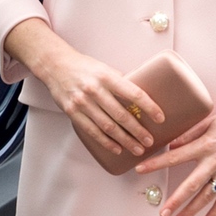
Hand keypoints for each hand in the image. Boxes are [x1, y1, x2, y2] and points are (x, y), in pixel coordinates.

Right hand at [4, 20, 163, 158]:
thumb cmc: (84, 67)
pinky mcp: (73, 113)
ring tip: (138, 148)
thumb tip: (141, 96)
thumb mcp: (105, 69)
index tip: (160, 117)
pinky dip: (106, 142)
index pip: (133, 93)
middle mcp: (95, 90)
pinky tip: (118, 149)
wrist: (55, 66)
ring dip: (125, 140)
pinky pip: (92, 131)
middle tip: (150, 140)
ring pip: (108, 127)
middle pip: (121, 115)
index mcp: (106, 77)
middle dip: (138, 131)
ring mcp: (82, 103)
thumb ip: (121, 82)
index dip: (148, 106)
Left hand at [134, 60, 215, 215]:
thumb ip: (189, 134)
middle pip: (191, 185)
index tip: (140, 169)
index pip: (175, 157)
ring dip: (192, 210)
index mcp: (206, 144)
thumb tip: (171, 146)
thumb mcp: (210, 121)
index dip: (156, 163)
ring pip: (207, 195)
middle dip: (175, 200)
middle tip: (162, 213)